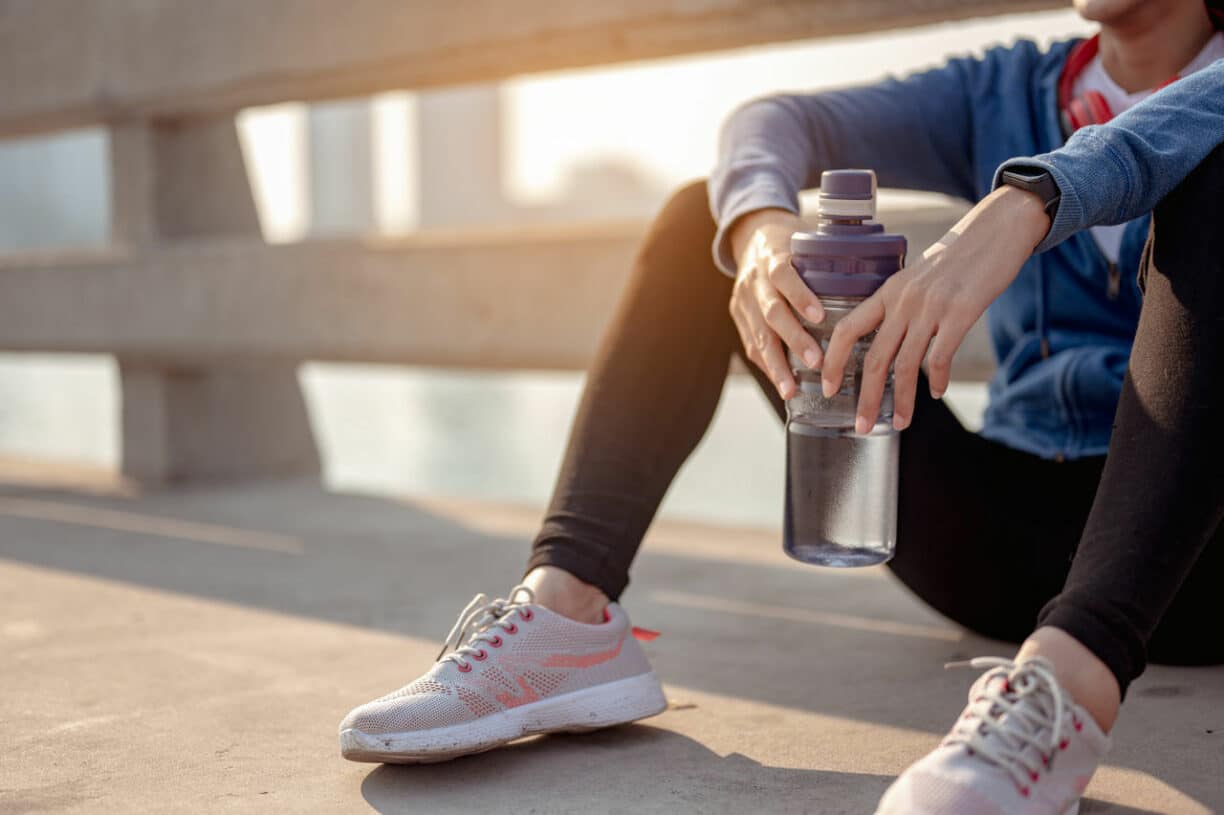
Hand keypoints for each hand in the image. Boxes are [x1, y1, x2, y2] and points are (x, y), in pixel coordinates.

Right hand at [728, 208, 826, 399]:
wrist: (750, 237)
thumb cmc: (790, 244)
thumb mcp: (807, 243)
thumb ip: (833, 263)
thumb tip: (882, 281)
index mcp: (773, 257)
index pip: (783, 275)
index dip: (800, 296)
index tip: (820, 317)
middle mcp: (754, 280)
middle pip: (771, 312)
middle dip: (794, 339)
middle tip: (817, 362)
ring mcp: (743, 301)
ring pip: (757, 336)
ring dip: (776, 365)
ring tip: (791, 390)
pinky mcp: (738, 318)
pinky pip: (751, 347)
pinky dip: (768, 367)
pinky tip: (783, 384)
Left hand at [819, 185, 1050, 432]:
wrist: (996, 229)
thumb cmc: (956, 259)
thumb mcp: (917, 279)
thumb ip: (900, 307)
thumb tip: (890, 343)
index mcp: (887, 292)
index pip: (847, 330)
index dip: (834, 362)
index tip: (828, 388)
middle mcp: (903, 301)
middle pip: (874, 358)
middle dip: (866, 398)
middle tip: (861, 426)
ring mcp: (930, 308)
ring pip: (906, 365)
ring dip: (901, 400)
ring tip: (901, 422)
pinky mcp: (960, 313)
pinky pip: (940, 357)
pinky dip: (937, 380)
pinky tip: (936, 392)